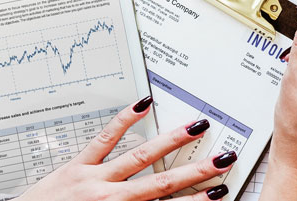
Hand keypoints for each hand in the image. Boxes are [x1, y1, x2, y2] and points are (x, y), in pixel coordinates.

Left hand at [16, 97, 235, 200]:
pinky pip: (103, 140)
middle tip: (222, 159)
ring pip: (139, 157)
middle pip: (161, 183)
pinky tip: (142, 105)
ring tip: (195, 127)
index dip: (196, 200)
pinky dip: (124, 121)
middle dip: (194, 172)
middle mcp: (109, 198)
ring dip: (170, 142)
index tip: (218, 192)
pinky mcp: (74, 167)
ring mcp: (93, 180)